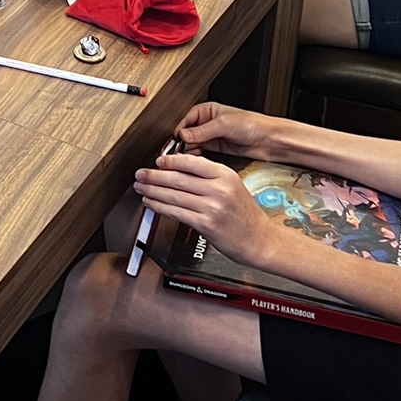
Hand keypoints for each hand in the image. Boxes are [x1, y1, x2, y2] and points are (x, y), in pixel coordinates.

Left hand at [134, 153, 274, 268]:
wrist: (260, 239)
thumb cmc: (245, 214)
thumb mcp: (233, 185)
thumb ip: (210, 176)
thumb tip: (179, 169)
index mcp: (225, 175)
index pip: (192, 162)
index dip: (170, 161)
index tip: (157, 161)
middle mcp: (219, 189)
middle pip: (178, 178)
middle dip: (154, 176)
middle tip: (140, 174)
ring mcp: (212, 207)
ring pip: (174, 195)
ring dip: (152, 191)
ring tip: (141, 188)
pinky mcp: (206, 225)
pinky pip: (177, 212)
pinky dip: (160, 207)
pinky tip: (151, 203)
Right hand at [173, 101, 284, 159]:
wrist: (270, 140)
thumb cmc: (253, 124)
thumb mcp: (224, 125)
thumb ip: (202, 130)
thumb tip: (183, 135)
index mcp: (208, 111)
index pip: (186, 120)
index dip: (180, 130)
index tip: (175, 141)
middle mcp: (208, 123)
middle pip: (188, 133)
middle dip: (182, 143)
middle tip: (176, 154)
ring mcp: (212, 137)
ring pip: (193, 145)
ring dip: (188, 152)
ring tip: (183, 160)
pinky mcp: (217, 149)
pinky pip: (201, 153)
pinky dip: (196, 158)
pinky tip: (194, 162)